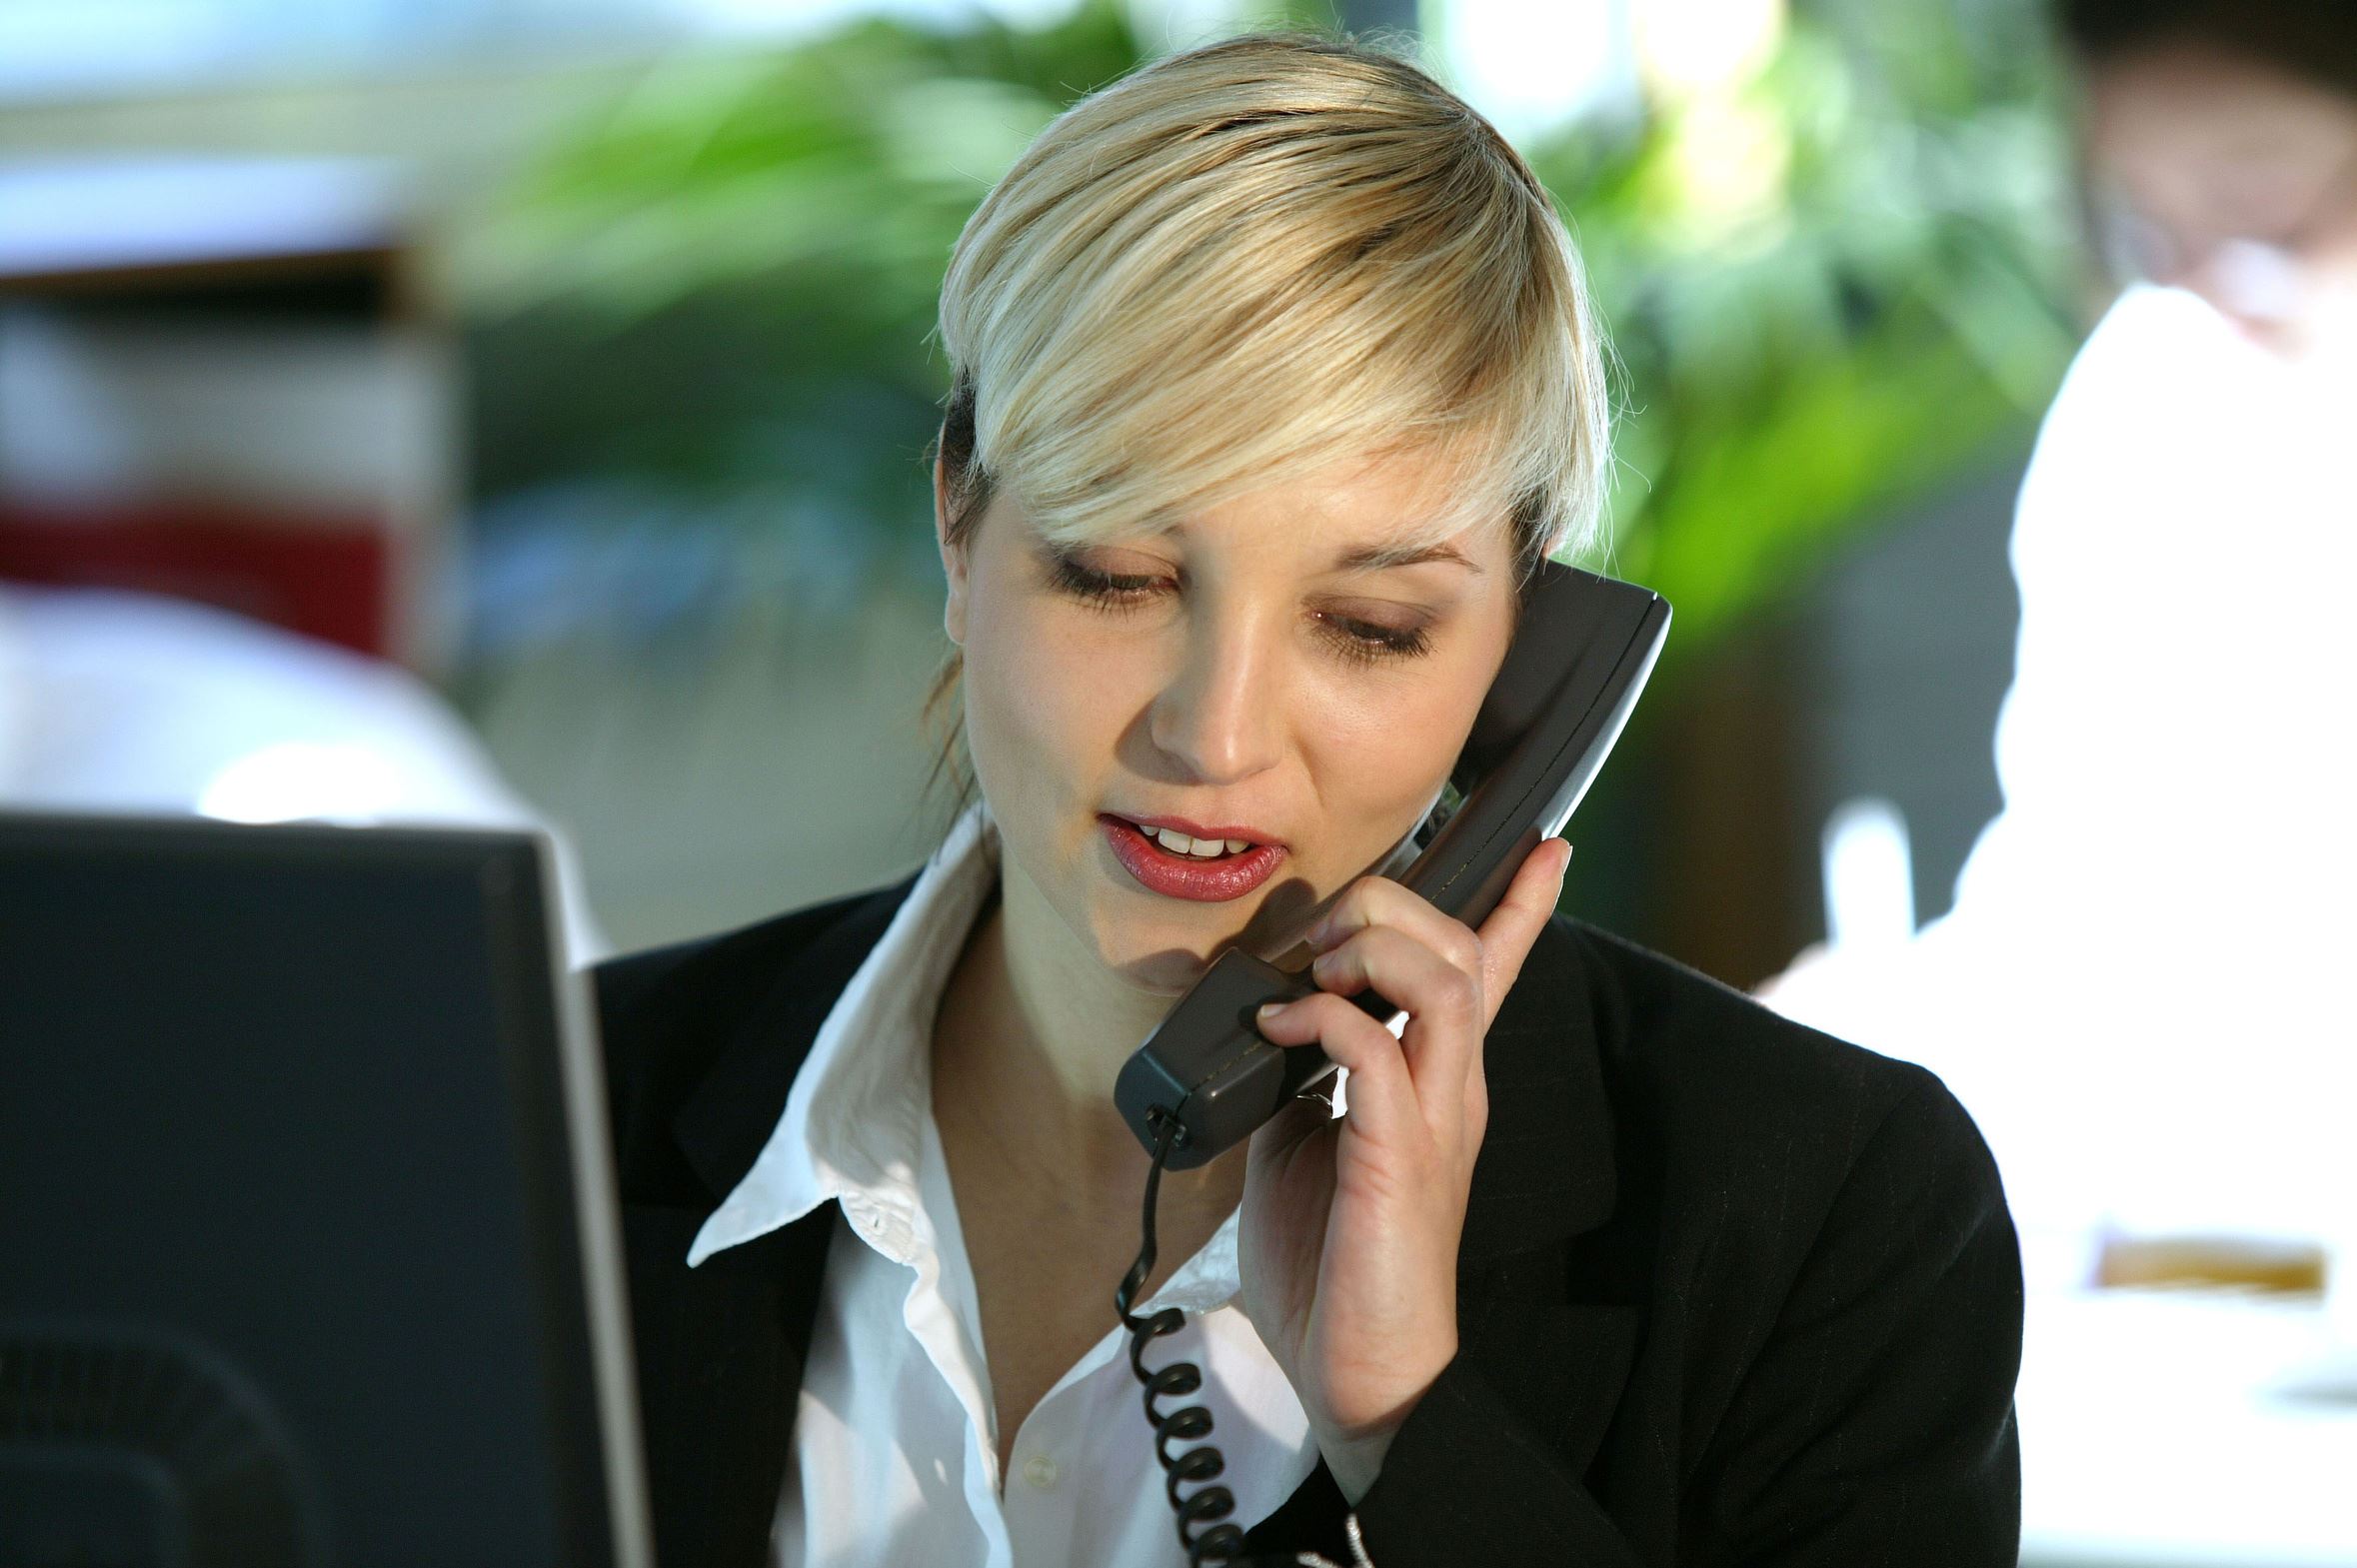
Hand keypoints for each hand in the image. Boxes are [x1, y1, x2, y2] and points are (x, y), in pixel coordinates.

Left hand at [1236, 836, 1572, 1504]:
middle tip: (1315, 933)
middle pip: (1459, 947)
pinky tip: (1280, 1031)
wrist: (1356, 1378)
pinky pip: (1379, 1049)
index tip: (1539, 845)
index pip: (1491, 973)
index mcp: (1435, 1083)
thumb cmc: (1330, 1271)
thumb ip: (1300, 1076)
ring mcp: (1435, 1118)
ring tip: (1309, 973)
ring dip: (1368, 947)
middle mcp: (1452, 1088)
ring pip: (1444, 978)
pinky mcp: (1402, 1155)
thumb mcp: (1300, 1144)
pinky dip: (1322, 1019)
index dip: (1518, 904)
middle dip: (1389, 903)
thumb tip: (1264, 1021)